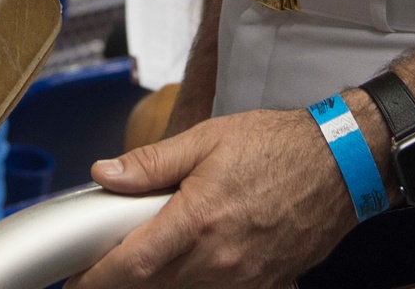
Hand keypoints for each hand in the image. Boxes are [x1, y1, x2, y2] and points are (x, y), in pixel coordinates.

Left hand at [67, 107, 356, 288]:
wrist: (340, 166)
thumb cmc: (277, 148)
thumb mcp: (208, 140)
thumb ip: (151, 163)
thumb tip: (104, 174)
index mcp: (198, 220)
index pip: (132, 265)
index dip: (96, 278)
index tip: (74, 279)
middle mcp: (219, 261)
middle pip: (151, 287)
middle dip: (121, 280)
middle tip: (102, 264)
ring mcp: (243, 281)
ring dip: (157, 282)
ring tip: (145, 258)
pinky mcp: (262, 287)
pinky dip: (192, 283)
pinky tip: (187, 264)